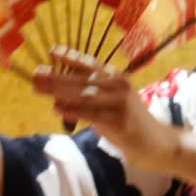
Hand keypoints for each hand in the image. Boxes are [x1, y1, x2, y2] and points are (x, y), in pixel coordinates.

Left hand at [33, 46, 181, 174]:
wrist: (159, 144)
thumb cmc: (132, 124)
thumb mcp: (112, 105)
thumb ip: (91, 98)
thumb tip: (61, 94)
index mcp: (117, 79)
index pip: (91, 65)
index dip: (72, 57)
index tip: (52, 51)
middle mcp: (119, 86)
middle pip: (83, 79)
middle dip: (56, 76)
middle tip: (36, 74)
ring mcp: (120, 103)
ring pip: (84, 94)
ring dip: (59, 90)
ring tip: (39, 87)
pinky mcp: (120, 121)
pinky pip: (91, 114)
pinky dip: (72, 111)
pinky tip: (57, 108)